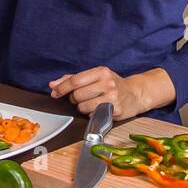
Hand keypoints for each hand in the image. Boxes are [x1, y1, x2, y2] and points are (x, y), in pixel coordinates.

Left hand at [48, 66, 174, 119]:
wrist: (135, 94)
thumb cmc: (111, 84)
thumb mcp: (94, 76)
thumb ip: (73, 79)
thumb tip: (52, 84)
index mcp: (101, 71)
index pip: (75, 80)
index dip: (62, 88)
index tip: (54, 92)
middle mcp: (108, 83)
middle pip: (77, 95)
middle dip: (75, 98)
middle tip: (83, 97)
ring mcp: (113, 97)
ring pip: (83, 107)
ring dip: (83, 107)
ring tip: (93, 103)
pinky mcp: (116, 110)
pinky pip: (92, 115)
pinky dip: (92, 114)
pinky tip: (99, 109)